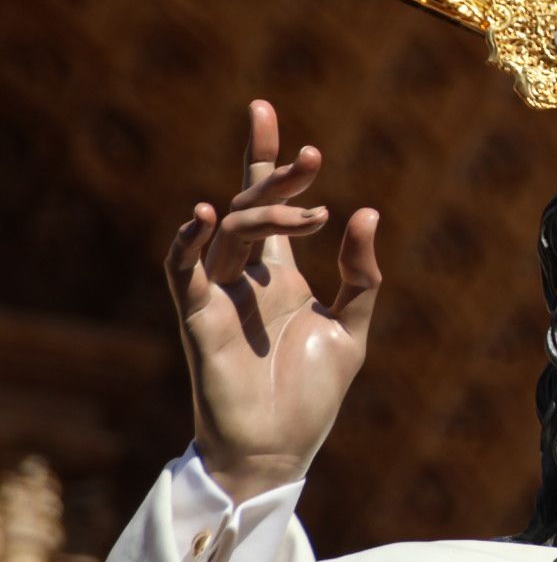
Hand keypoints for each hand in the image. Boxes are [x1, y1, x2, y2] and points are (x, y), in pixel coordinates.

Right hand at [164, 100, 381, 503]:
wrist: (282, 450)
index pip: (269, 203)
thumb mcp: (352, 327)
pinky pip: (183, 272)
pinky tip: (204, 215)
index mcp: (280, 274)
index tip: (265, 111)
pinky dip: (189, 242)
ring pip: (229, 233)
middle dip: (276, 175)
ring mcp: (219, 296)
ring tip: (309, 207)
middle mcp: (245, 277)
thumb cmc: (311, 395)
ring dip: (265, 213)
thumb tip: (367, 212)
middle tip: (311, 154)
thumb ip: (362, 274)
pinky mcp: (199, 320)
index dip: (265, 158)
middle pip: (250, 207)